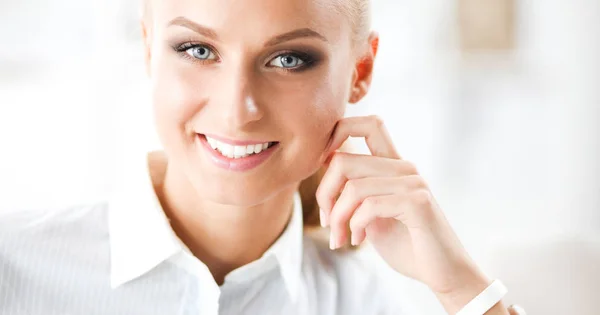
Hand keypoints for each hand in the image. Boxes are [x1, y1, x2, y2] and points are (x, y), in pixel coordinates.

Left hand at [316, 116, 490, 303]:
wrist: (442, 273)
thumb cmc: (406, 244)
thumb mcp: (370, 213)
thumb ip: (353, 188)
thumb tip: (325, 160)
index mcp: (393, 165)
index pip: (368, 124)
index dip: (337, 134)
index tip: (322, 169)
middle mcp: (404, 168)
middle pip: (343, 161)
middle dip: (324, 195)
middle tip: (327, 223)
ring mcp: (413, 183)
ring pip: (352, 187)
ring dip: (337, 218)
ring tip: (339, 238)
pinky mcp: (418, 203)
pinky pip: (369, 205)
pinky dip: (354, 226)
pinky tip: (357, 240)